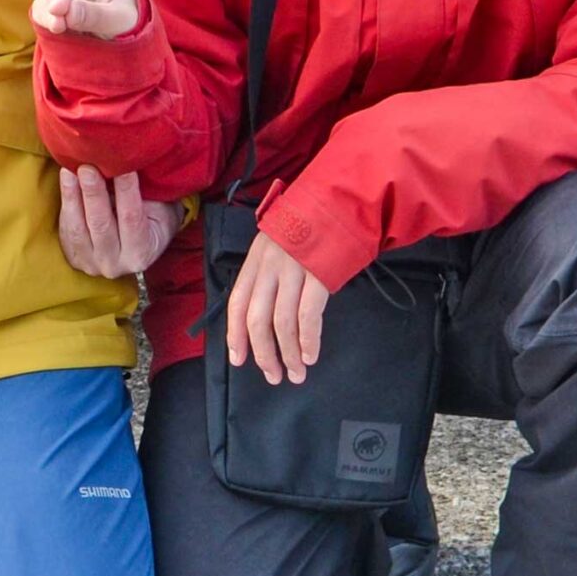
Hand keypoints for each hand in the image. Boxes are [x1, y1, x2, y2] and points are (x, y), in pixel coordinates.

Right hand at [28, 0, 139, 41]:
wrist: (105, 40)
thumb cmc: (119, 18)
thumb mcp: (117, 20)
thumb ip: (92, 14)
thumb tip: (62, 10)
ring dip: (59, 2)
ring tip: (65, 18)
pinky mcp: (47, 2)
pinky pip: (44, 9)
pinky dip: (51, 20)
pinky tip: (60, 28)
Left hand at [58, 168, 182, 276]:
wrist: (140, 242)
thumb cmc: (155, 217)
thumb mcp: (160, 208)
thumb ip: (145, 193)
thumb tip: (126, 163)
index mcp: (141, 253)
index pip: (132, 218)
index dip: (126, 190)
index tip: (122, 165)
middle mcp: (115, 264)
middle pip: (100, 224)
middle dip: (93, 193)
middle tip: (87, 167)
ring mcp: (91, 263)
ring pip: (77, 227)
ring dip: (72, 195)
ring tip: (70, 168)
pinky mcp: (74, 256)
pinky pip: (67, 227)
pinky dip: (66, 201)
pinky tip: (66, 177)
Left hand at [227, 231, 329, 384]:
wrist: (341, 200)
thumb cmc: (311, 228)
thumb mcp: (279, 245)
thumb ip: (269, 274)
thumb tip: (265, 315)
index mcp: (256, 259)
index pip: (236, 303)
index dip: (235, 335)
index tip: (238, 360)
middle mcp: (269, 265)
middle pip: (257, 319)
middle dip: (263, 354)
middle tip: (273, 375)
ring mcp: (294, 269)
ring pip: (282, 323)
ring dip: (289, 354)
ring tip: (296, 373)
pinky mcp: (319, 273)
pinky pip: (308, 316)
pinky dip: (308, 341)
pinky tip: (310, 355)